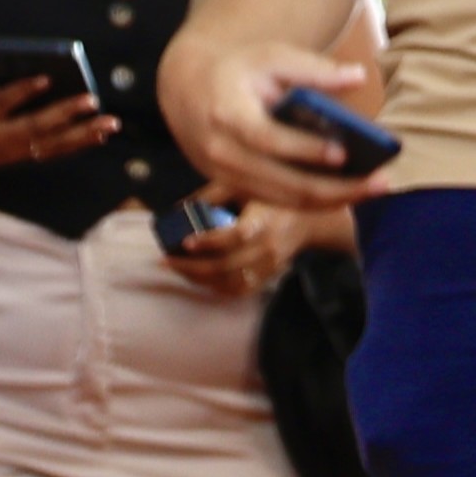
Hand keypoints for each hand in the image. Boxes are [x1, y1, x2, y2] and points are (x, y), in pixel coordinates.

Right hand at [0, 67, 112, 191]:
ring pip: (51, 145)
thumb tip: (32, 71)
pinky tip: (99, 134)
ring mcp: (10, 151)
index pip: (1, 102)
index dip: (23, 91)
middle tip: (92, 99)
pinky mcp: (18, 159)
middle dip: (64, 113)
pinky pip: (52, 152)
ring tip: (110, 123)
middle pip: (34, 127)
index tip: (47, 78)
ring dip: (83, 134)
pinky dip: (76, 143)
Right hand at [156, 39, 385, 209]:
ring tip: (375, 188)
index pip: (267, 139)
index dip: (304, 150)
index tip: (343, 153)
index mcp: (227, 114)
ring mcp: (225, 176)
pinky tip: (351, 193)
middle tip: (381, 181)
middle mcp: (222, 151)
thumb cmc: (239, 70)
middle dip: (336, 186)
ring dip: (334, 199)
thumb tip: (359, 76)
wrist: (188, 88)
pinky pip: (280, 202)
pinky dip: (317, 202)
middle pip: (284, 181)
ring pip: (285, 199)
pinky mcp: (234, 188)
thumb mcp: (270, 57)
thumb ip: (314, 69)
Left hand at [162, 199, 314, 299]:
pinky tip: (198, 279)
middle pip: (228, 266)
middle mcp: (269, 248)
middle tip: (166, 260)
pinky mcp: (270, 276)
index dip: (209, 242)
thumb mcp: (244, 186)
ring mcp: (270, 266)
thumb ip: (211, 195)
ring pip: (231, 282)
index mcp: (265, 221)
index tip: (185, 242)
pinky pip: (241, 290)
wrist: (310, 221)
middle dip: (192, 267)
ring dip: (200, 280)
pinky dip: (217, 288)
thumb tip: (176, 209)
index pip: (236, 237)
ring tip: (177, 269)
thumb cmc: (271, 199)